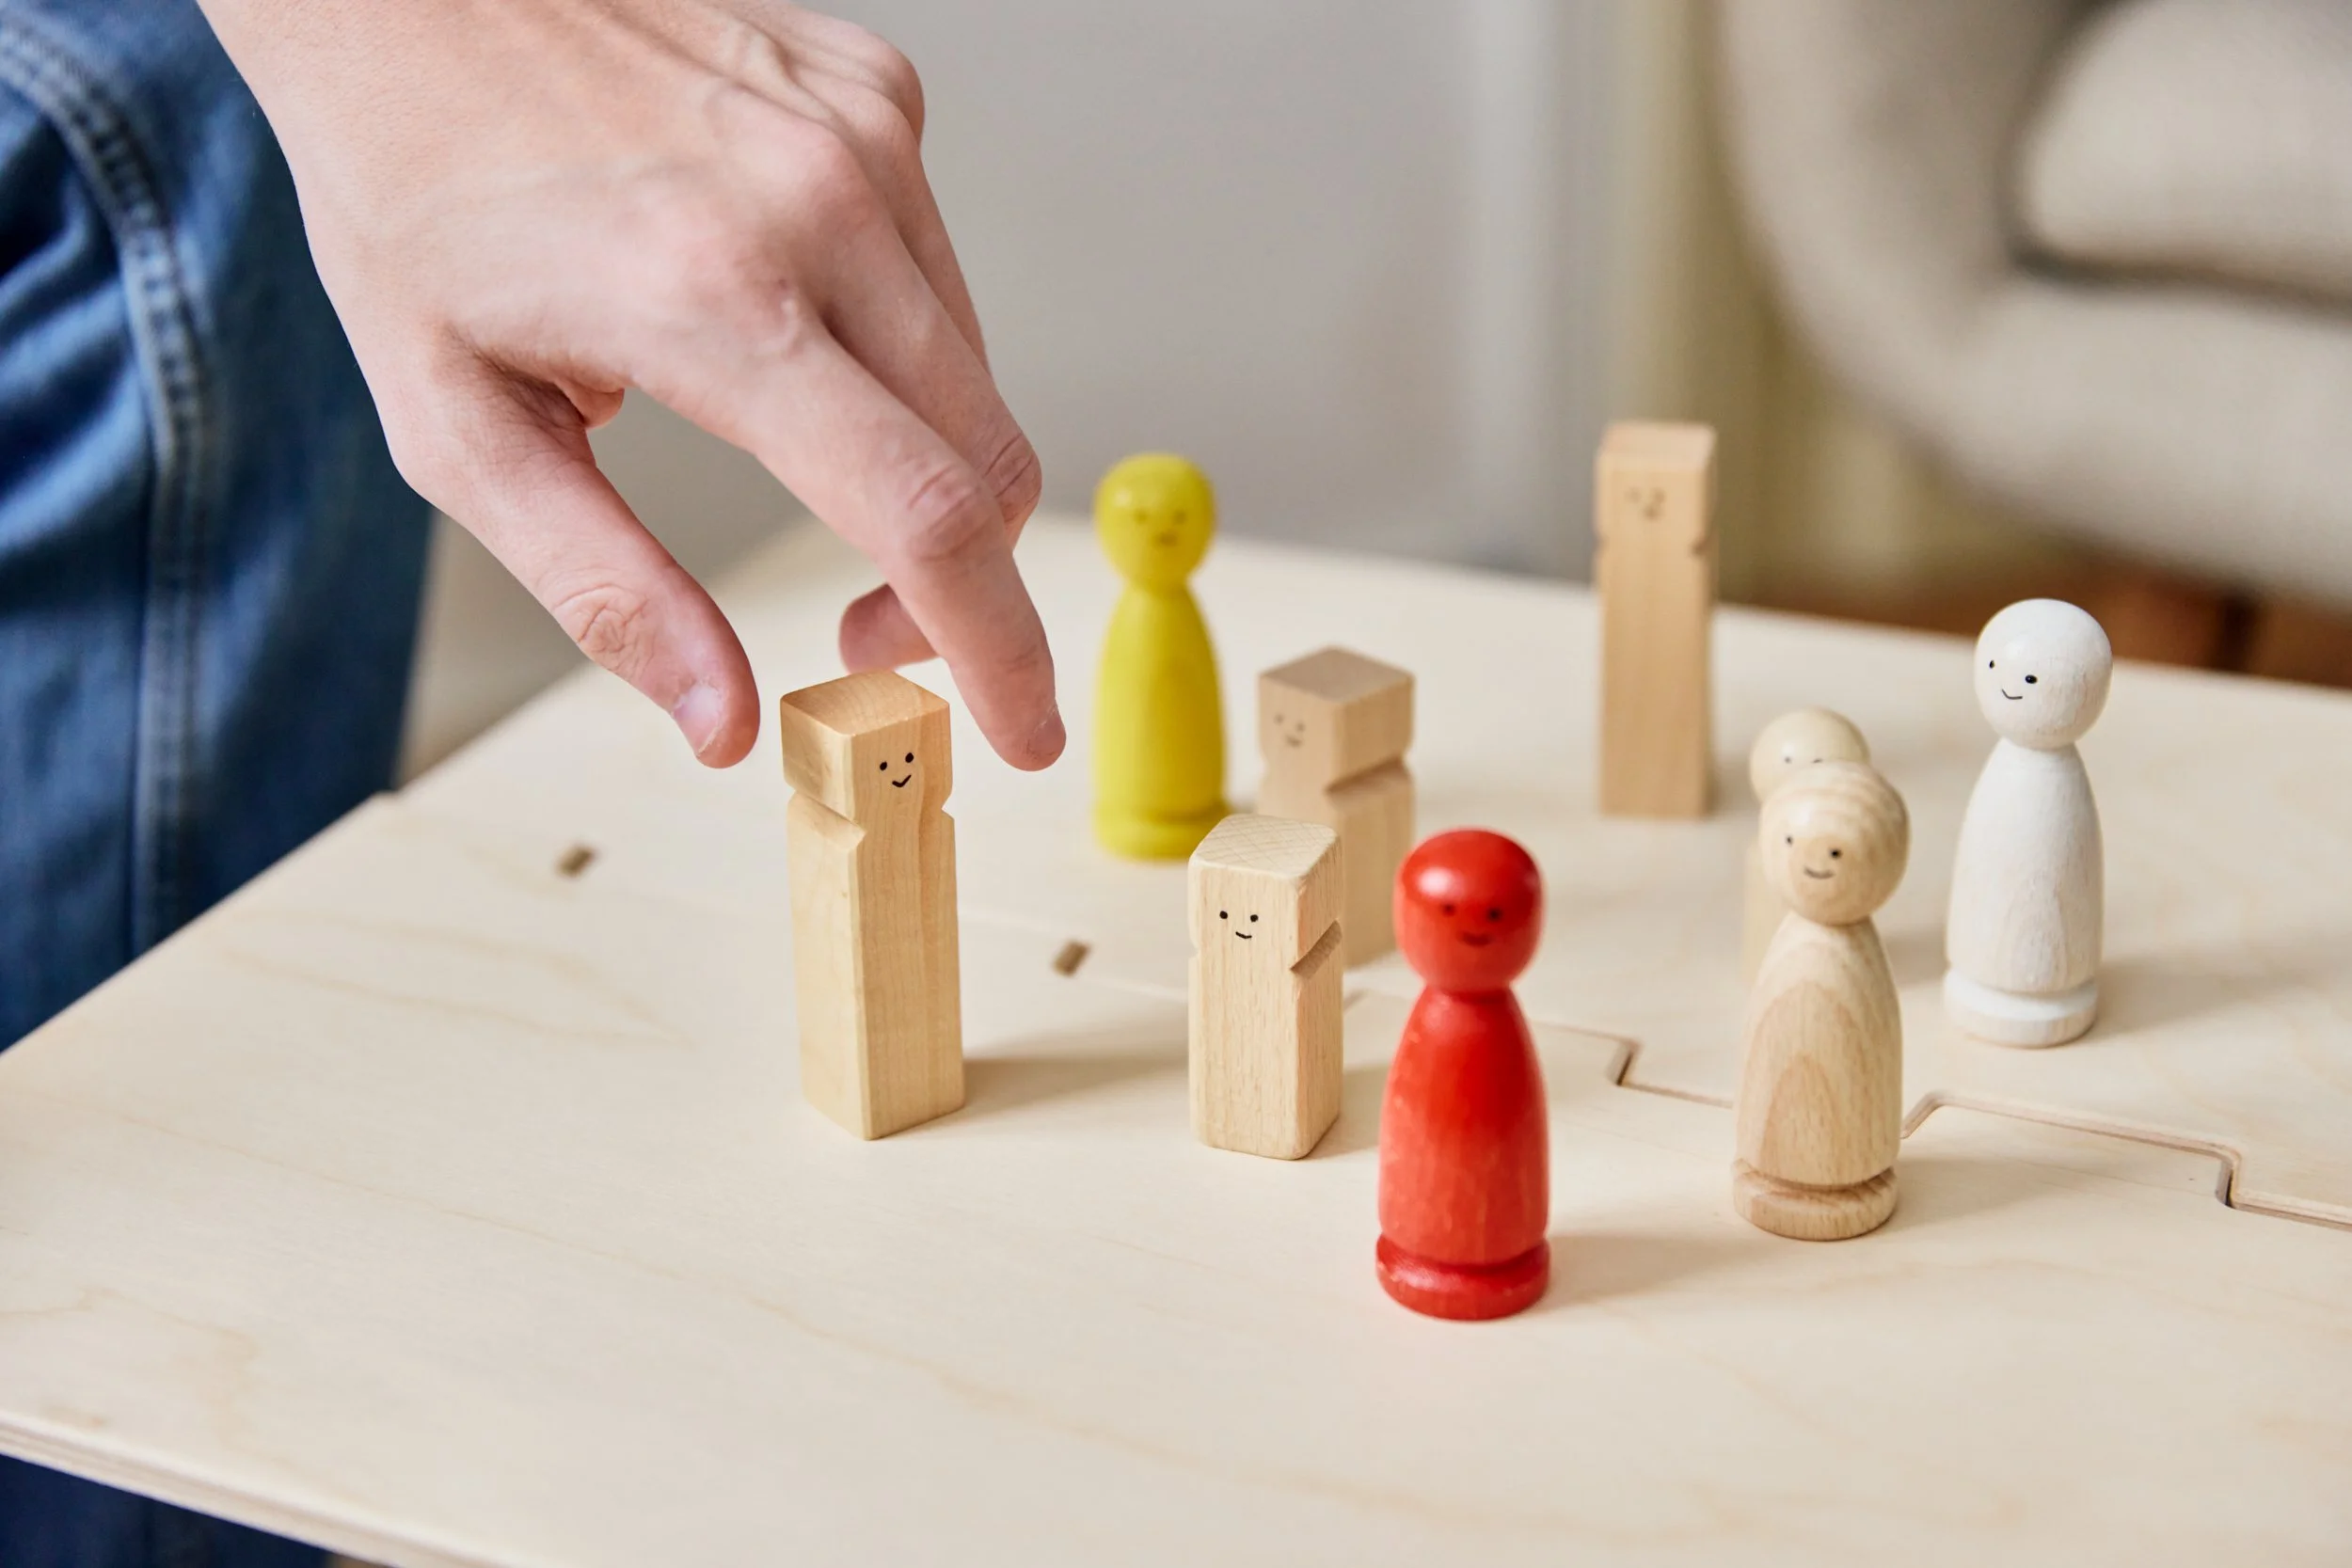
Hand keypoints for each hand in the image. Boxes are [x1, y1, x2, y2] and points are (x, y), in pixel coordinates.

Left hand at [197, 0, 1061, 769]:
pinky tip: (787, 306)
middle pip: (987, 458)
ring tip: (801, 450)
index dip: (995, 649)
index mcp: (708, 300)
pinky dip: (896, 334)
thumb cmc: (407, 187)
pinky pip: (938, 268)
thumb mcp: (454, 426)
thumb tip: (723, 721)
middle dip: (962, 585)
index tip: (1023, 731)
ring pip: (975, 370)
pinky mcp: (877, 93)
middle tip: (871, 631)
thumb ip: (603, 587)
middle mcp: (815, 206)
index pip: (925, 514)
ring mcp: (862, 136)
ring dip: (926, 457)